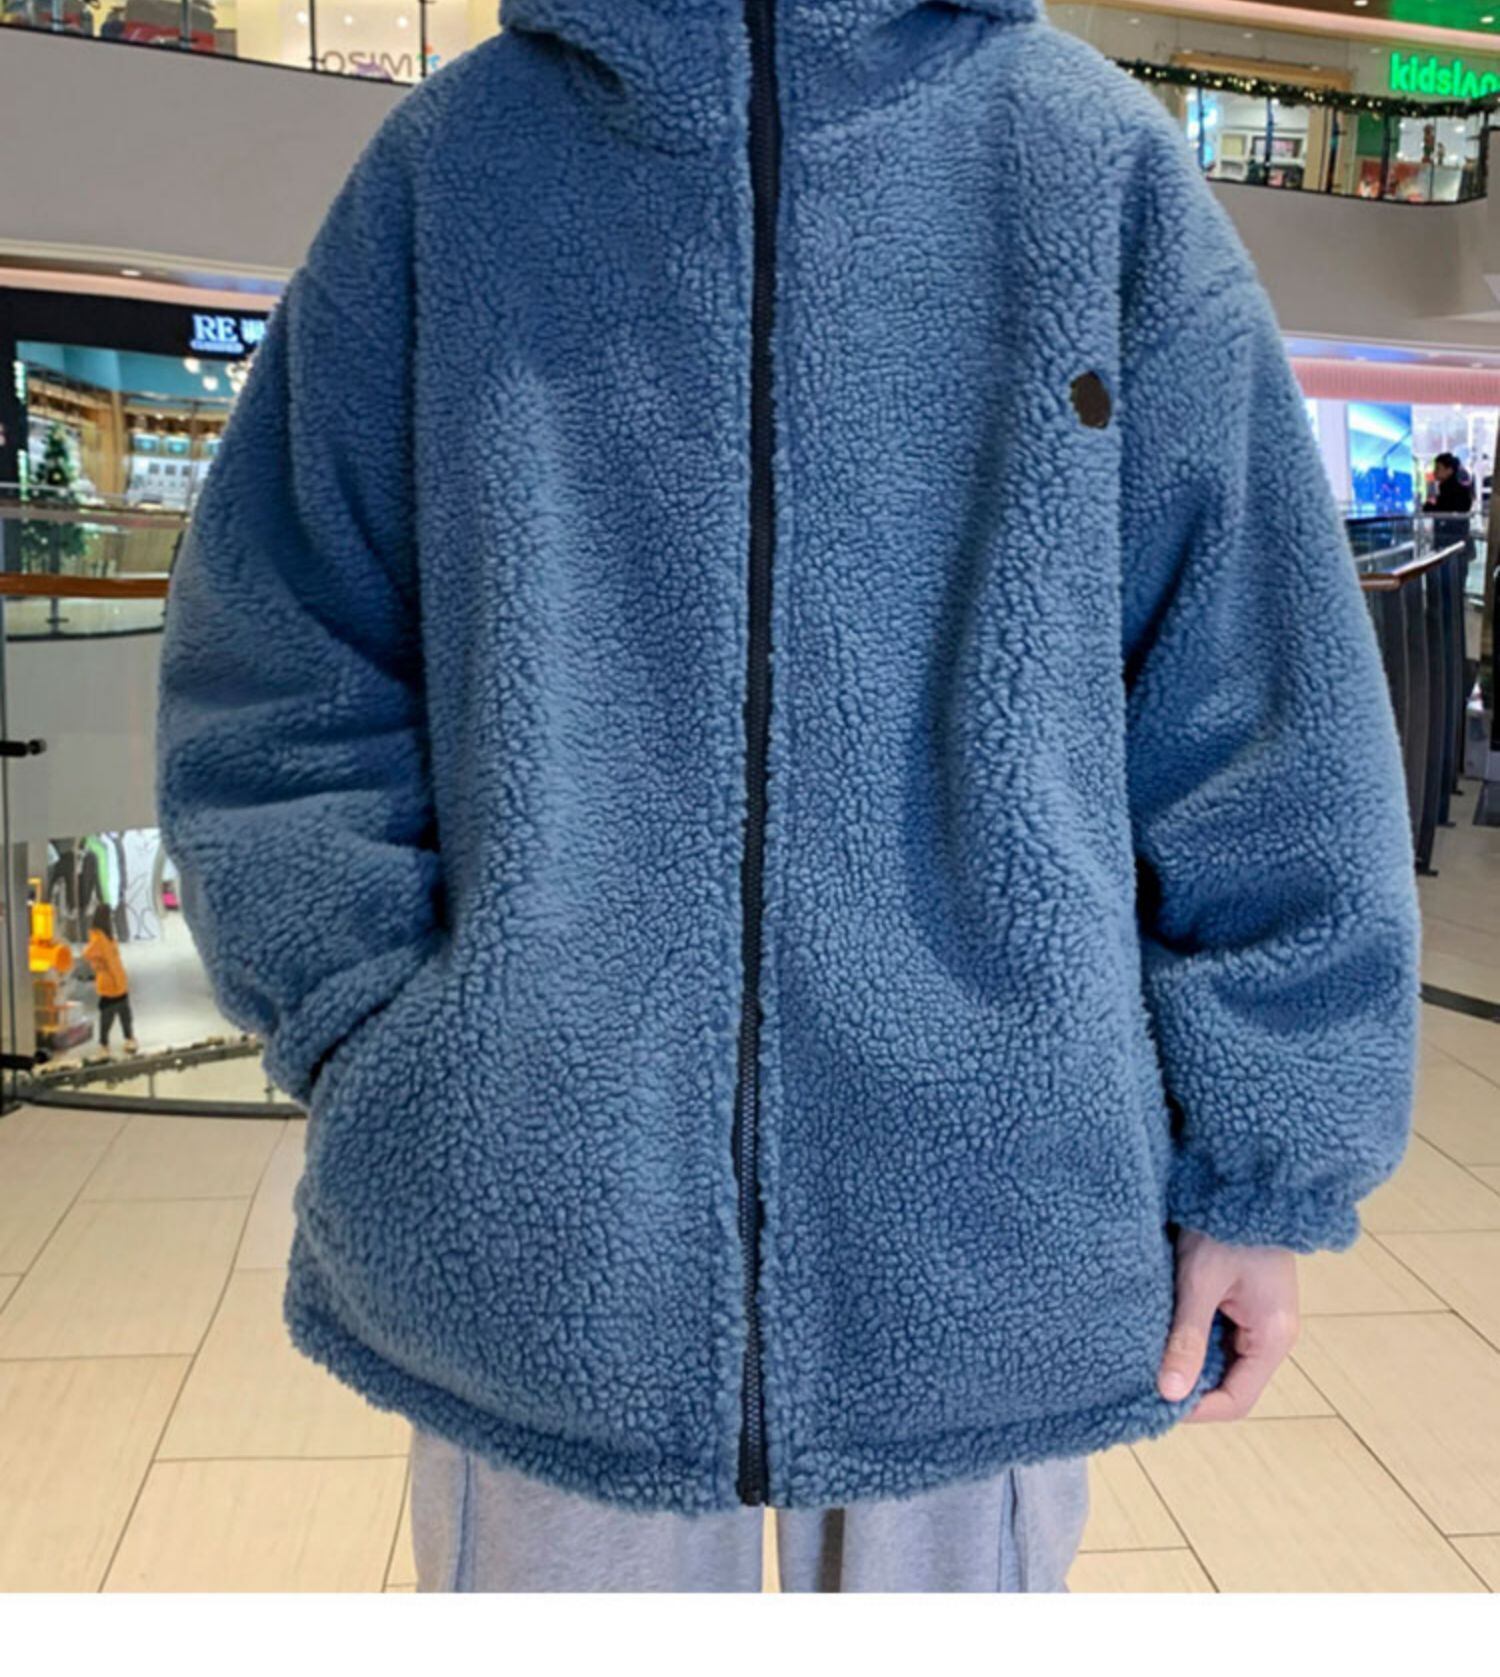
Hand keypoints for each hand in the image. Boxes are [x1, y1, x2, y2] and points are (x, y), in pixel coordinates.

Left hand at [1156, 1228, 1299, 1422]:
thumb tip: (1169, 1393)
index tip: (1155, 1405)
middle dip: (1190, 1387)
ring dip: (1189, 1361)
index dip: (1197, 1410)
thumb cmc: (1226, 1227)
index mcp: (1272, 1337)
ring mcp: (1259, 1319)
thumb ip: (1187, 1338)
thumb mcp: (1200, 1282)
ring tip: (1148, 1358)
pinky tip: (1163, 1332)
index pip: (1236, 1401)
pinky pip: (1219, 1336)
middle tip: (1143, 1382)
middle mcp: (1271, 1335)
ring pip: (1221, 1360)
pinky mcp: (1245, 1303)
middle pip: (1229, 1384)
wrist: (1245, 1183)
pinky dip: (1192, 1339)